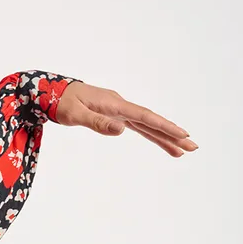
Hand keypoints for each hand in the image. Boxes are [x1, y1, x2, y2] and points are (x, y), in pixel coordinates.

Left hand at [56, 82, 197, 156]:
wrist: (49, 92)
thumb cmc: (60, 103)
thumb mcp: (75, 115)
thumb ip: (98, 122)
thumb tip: (121, 130)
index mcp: (114, 104)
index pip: (144, 117)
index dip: (164, 127)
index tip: (183, 135)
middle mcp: (119, 106)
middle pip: (151, 122)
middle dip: (172, 135)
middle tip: (193, 147)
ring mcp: (117, 110)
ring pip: (146, 125)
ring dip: (163, 137)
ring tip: (181, 151)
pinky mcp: (113, 114)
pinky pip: (136, 126)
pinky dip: (148, 134)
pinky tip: (159, 141)